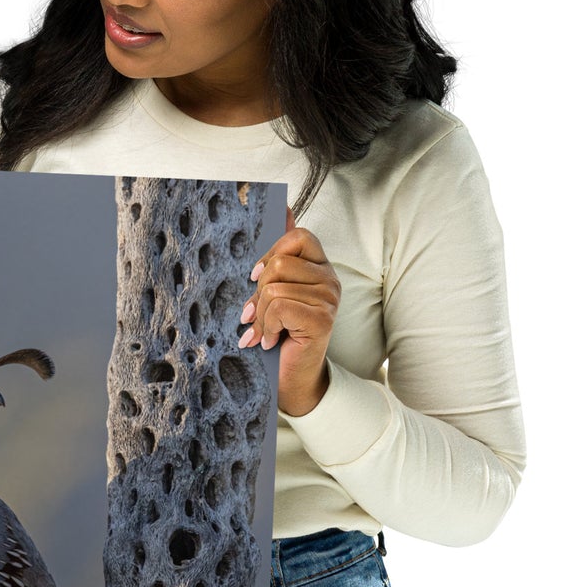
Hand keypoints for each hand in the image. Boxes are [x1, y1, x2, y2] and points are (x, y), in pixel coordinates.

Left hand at [237, 206, 339, 416]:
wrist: (290, 379)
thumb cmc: (279, 334)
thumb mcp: (274, 291)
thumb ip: (280, 253)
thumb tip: (283, 207)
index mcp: (319, 267)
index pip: (299, 236)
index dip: (272, 253)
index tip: (255, 277)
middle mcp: (330, 279)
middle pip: (281, 263)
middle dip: (259, 291)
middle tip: (256, 314)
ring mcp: (329, 299)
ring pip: (275, 287)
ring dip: (261, 315)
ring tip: (264, 331)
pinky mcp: (322, 319)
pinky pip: (279, 306)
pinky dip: (266, 327)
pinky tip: (269, 341)